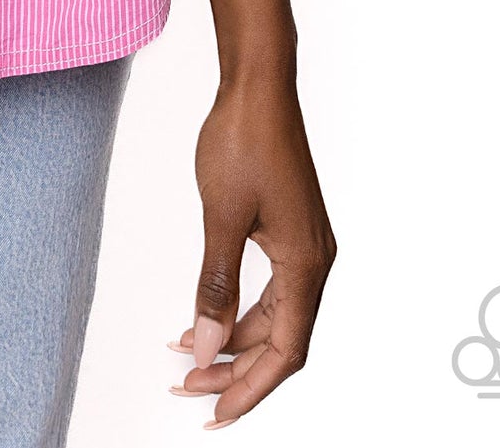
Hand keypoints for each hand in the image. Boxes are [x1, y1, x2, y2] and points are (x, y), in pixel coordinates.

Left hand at [169, 68, 335, 427]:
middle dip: (235, 370)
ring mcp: (305, 245)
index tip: (214, 415)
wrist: (257, 84)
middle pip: (281, 340)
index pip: (286, 352)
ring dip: (233, 340)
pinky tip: (203, 313)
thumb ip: (215, 286)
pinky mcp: (291, 230)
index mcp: (306, 265)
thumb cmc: (242, 140)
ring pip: (275, 316)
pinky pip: (270, 288)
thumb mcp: (221, 218)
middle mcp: (314, 261)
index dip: (251, 389)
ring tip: (185, 355)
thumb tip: (204, 348)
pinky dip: (238, 307)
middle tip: (185, 387)